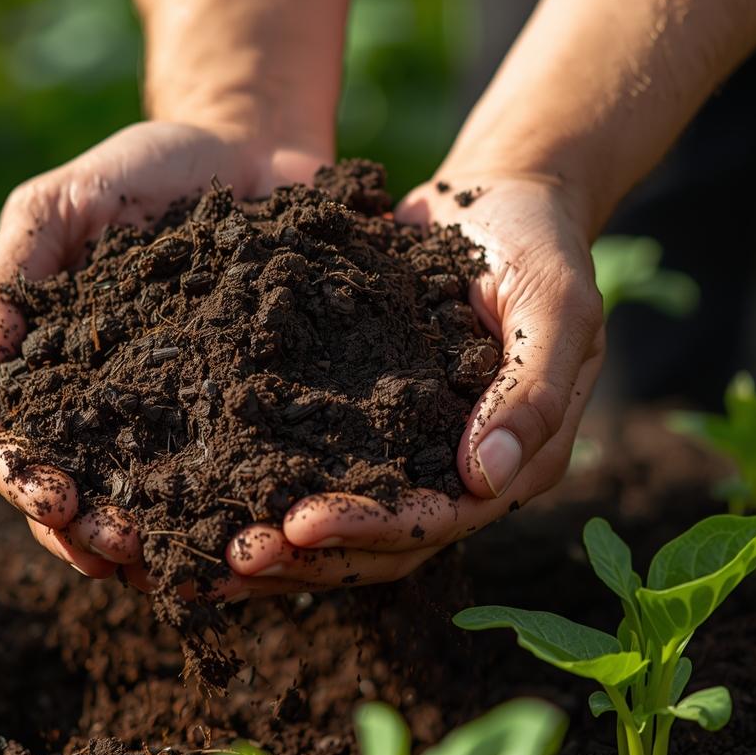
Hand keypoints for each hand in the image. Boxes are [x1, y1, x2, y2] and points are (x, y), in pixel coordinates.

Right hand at [0, 121, 327, 580]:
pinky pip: (233, 481)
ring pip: (149, 509)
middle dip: (88, 535)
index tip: (56, 502)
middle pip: (74, 501)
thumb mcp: (59, 207)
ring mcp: (175, 422)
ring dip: (155, 545)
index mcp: (43, 373)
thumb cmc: (143, 168)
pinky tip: (250, 537)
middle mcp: (102, 413)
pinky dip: (233, 516)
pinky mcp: (247, 419)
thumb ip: (4, 289)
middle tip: (121, 551)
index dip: (24, 485)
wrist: (253, 145)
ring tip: (181, 561)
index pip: (8, 451)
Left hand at [224, 173, 605, 592]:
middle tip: (233, 558)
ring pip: (340, 520)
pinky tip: (201, 495)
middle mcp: (457, 475)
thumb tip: (485, 480)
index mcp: (516, 464)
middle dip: (308, 557)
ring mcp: (408, 452)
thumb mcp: (554, 303)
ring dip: (277, 542)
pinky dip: (263, 487)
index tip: (300, 527)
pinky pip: (312, 465)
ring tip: (205, 552)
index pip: (438, 521)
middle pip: (380, 545)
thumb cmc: (539, 245)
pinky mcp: (364, 422)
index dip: (371, 531)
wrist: (500, 196)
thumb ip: (533, 388)